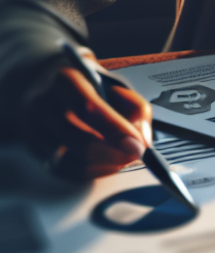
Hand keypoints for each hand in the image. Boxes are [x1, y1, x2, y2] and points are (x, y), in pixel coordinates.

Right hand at [18, 55, 152, 178]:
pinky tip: (107, 165)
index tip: (138, 145)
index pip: (86, 106)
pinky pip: (61, 170)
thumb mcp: (119, 86)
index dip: (114, 130)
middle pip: (72, 136)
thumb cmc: (93, 87)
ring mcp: (33, 128)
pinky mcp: (34, 148)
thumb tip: (142, 139)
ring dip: (101, 165)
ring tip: (124, 159)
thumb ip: (136, 109)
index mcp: (67, 79)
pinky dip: (89, 173)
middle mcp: (43, 103)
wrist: (57, 86)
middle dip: (109, 152)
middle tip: (135, 155)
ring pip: (65, 159)